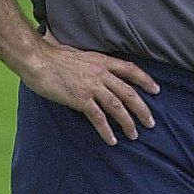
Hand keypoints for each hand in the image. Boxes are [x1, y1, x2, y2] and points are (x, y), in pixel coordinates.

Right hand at [22, 36, 159, 145]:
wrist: (37, 59)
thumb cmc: (51, 56)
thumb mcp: (77, 54)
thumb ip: (88, 62)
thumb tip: (88, 64)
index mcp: (101, 61)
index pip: (130, 69)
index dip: (145, 80)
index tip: (156, 90)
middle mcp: (100, 73)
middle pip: (129, 92)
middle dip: (142, 109)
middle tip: (151, 122)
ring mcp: (91, 86)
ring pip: (117, 106)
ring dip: (128, 122)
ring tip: (134, 134)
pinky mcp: (81, 99)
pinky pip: (98, 118)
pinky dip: (106, 130)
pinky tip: (111, 140)